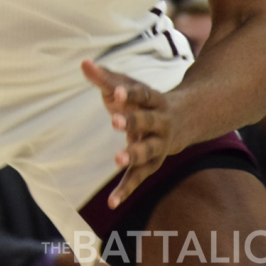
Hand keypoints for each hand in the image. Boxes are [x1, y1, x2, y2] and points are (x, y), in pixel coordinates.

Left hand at [82, 60, 180, 208]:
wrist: (182, 120)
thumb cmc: (143, 100)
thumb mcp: (126, 86)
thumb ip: (104, 78)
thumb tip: (83, 62)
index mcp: (154, 100)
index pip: (142, 94)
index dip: (129, 93)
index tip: (116, 91)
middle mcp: (160, 123)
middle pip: (148, 122)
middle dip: (133, 122)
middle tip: (114, 121)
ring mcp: (158, 146)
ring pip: (148, 152)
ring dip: (134, 154)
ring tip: (117, 158)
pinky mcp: (150, 165)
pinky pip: (138, 178)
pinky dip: (126, 190)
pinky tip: (112, 203)